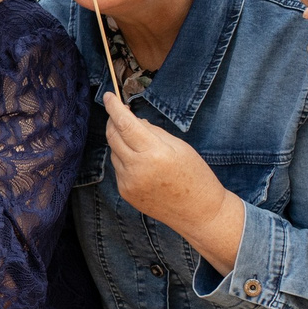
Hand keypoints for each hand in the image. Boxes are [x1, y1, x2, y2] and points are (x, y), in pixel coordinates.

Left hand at [100, 92, 240, 266]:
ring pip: (114, 152)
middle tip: (121, 113)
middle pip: (113, 136)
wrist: (199, 213)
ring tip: (141, 143)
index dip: (113, 107)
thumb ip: (153, 132)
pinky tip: (142, 163)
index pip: (125, 124)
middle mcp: (137, 168)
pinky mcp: (126, 193)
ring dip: (121, 141)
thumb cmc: (196, 176)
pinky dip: (125, 159)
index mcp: (154, 153)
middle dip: (113, 121)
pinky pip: (119, 168)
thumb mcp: (179, 146)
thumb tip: (133, 120)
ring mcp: (128, 183)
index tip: (108, 95)